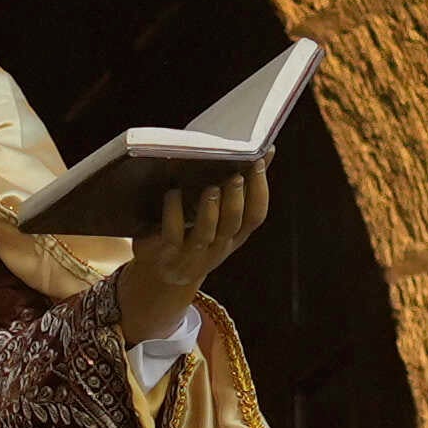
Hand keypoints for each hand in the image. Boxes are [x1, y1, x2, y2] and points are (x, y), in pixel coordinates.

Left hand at [78, 172, 267, 352]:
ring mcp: (191, 253)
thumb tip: (266, 150)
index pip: (255, 216)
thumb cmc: (194, 236)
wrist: (161, 276)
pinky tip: (173, 192)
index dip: (260, 190)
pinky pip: (172, 233)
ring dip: (210, 210)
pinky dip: (173, 212)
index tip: (258, 162)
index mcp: (234, 236)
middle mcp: (216, 248)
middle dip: (236, 199)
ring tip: (211, 187)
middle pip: (232, 225)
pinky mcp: (165, 252)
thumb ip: (240, 186)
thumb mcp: (219, 218)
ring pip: (206, 233)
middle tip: (235, 174)